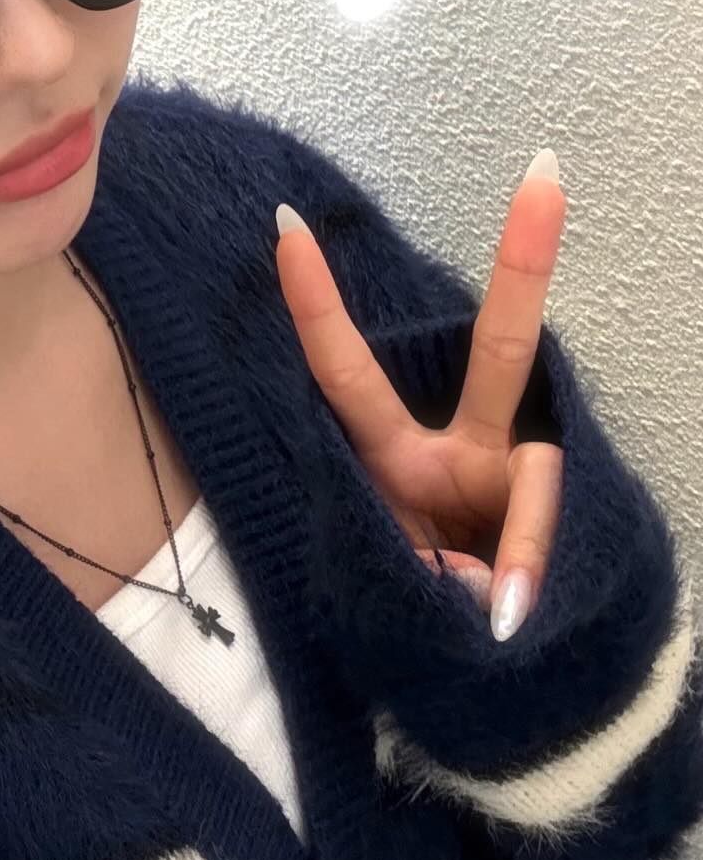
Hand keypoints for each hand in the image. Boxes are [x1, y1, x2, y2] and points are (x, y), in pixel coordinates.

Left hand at [273, 153, 567, 641]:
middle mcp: (461, 455)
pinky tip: (505, 625)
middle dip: (525, 266)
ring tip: (483, 621)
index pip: (347, 374)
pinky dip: (517, 594)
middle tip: (545, 173)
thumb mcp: (400, 605)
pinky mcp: (573, 523)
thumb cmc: (428, 622)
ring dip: (507, 566)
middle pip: (503, 354)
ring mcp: (519, 485)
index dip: (316, 304)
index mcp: (398, 459)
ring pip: (538, 487)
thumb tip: (493, 593)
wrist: (502, 686)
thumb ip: (435, 585)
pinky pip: (539, 555)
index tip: (285, 226)